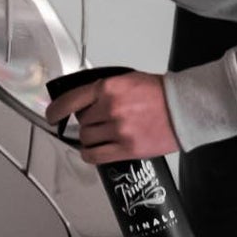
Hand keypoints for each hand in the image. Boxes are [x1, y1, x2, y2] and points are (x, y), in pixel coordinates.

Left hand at [46, 71, 180, 165]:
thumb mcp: (128, 80)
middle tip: (99, 122)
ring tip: (103, 135)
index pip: (71, 100)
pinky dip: (90, 154)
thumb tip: (85, 103)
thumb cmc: (161, 94)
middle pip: (82, 122)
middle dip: (87, 123)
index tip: (51, 116)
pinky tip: (93, 151)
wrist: (184, 108)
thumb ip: (105, 91)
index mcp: (109, 88)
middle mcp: (110, 109)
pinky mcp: (127, 148)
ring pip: (87, 139)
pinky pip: (96, 155)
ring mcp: (118, 130)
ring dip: (90, 138)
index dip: (56, 110)